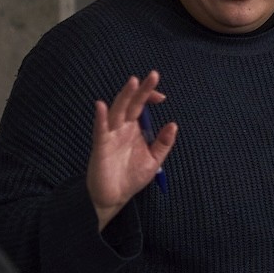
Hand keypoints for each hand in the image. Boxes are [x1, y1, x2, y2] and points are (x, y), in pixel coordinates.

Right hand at [88, 72, 176, 230]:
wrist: (114, 197)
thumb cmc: (131, 177)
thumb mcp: (154, 161)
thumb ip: (163, 143)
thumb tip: (173, 124)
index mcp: (134, 129)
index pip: (141, 106)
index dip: (150, 97)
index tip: (162, 96)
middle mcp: (122, 128)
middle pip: (131, 104)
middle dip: (141, 90)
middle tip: (153, 75)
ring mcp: (111, 135)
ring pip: (117, 111)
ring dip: (124, 96)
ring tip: (133, 82)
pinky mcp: (101, 147)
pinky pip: (100, 130)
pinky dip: (100, 118)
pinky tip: (102, 106)